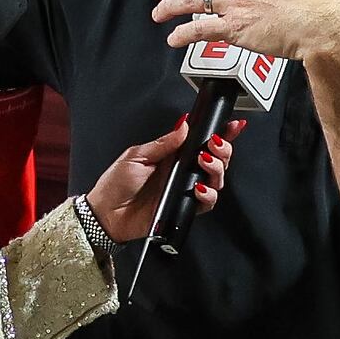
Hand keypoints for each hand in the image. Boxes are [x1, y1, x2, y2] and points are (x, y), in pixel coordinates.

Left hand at [81, 115, 228, 242]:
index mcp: (172, 156)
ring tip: (204, 162)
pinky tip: (198, 188)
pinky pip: (207, 203)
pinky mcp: (184, 208)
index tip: (233, 125)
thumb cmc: (116, 184)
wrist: (106, 213)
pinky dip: (208, 194)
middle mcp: (182, 172)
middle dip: (223, 150)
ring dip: (216, 169)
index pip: (201, 142)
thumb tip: (184, 125)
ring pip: (216, 180)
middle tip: (213, 146)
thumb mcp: (136, 156)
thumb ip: (163, 143)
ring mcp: (185, 190)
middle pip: (217, 160)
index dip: (221, 134)